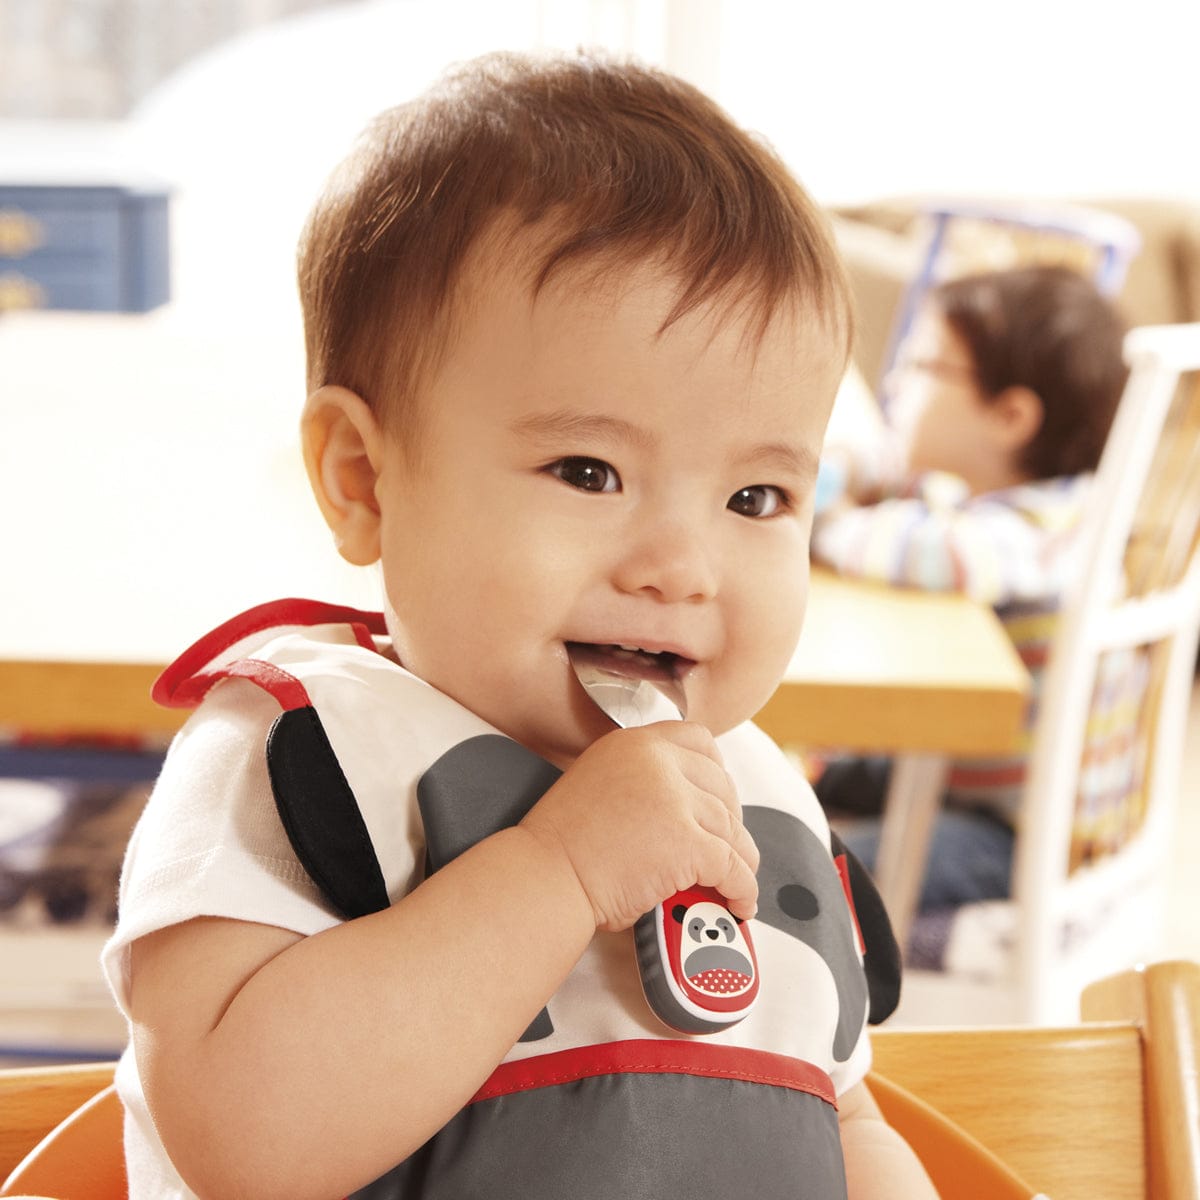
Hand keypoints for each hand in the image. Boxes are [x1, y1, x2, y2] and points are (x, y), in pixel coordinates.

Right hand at [520, 722, 758, 931]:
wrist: (545, 877)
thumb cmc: (562, 846)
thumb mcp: (598, 785)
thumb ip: (639, 782)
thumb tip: (683, 808)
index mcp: (634, 743)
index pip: (699, 740)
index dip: (718, 772)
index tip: (721, 797)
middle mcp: (657, 761)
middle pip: (722, 786)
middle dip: (731, 821)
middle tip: (729, 846)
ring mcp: (674, 799)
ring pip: (731, 829)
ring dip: (741, 859)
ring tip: (737, 881)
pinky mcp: (686, 842)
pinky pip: (733, 866)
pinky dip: (742, 889)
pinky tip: (739, 902)